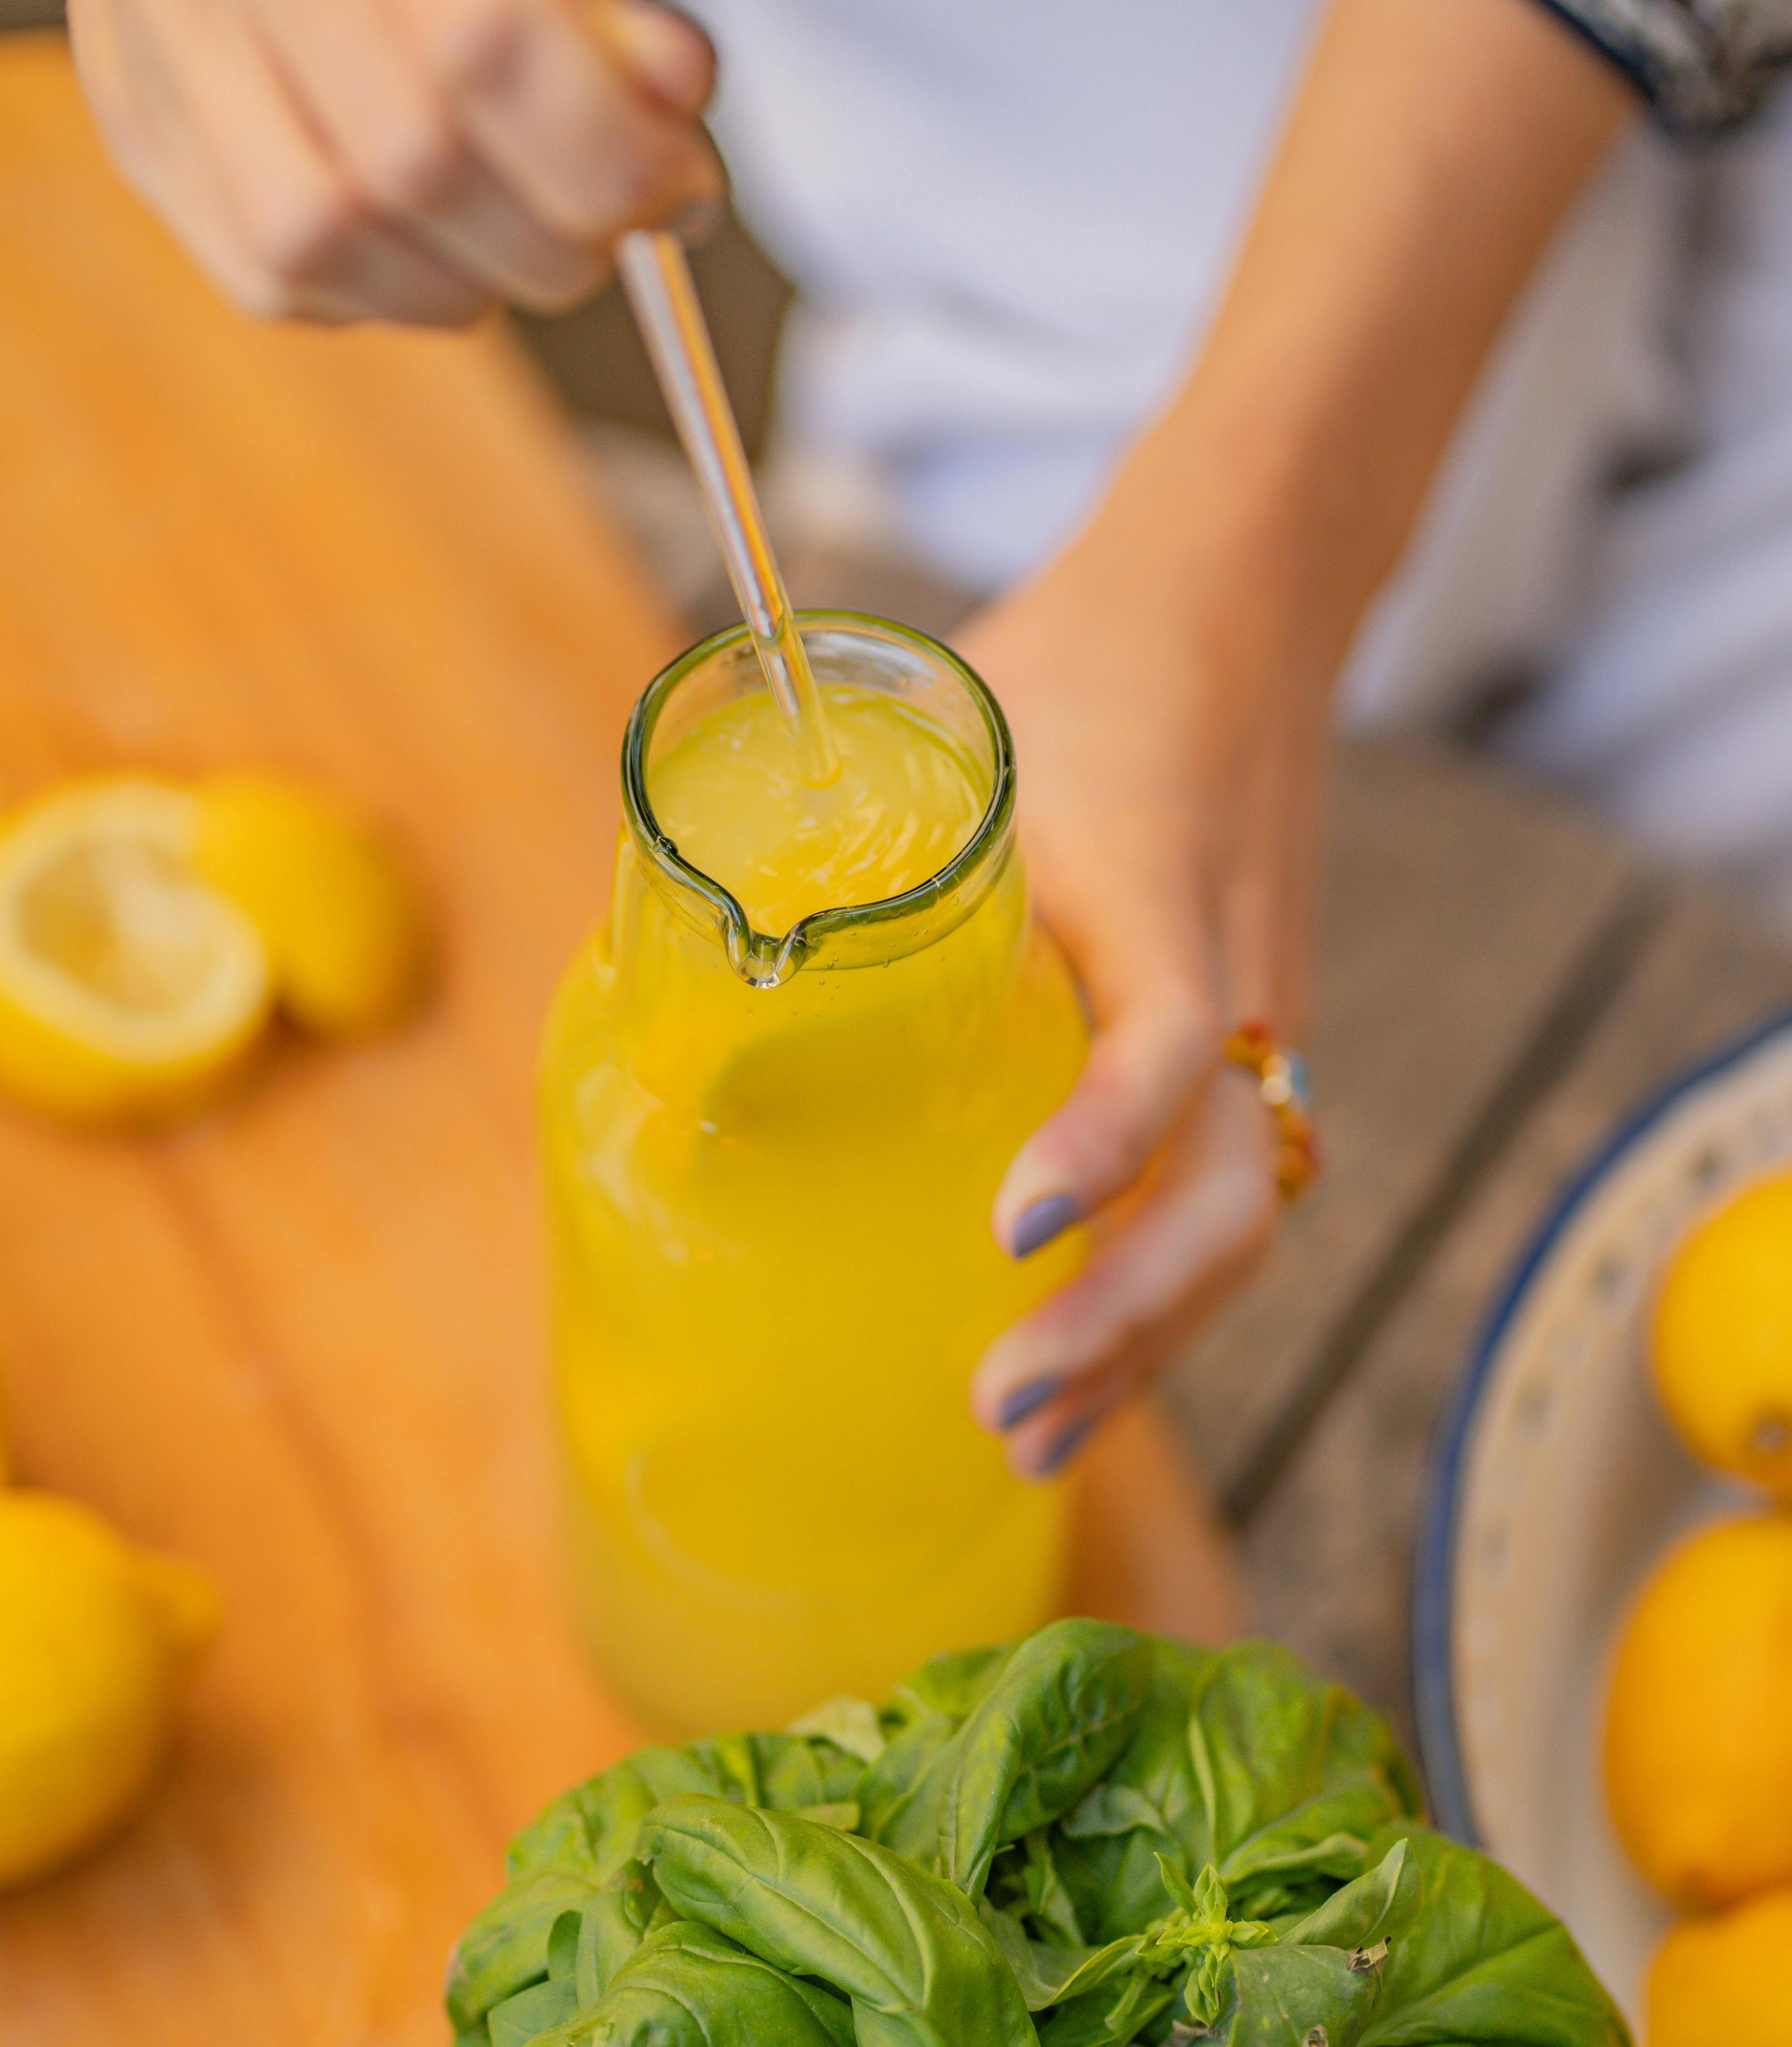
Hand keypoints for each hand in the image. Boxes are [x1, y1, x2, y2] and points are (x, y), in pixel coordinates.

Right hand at [35, 0, 721, 323]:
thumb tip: (671, 93)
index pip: (488, 33)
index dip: (606, 155)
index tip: (675, 188)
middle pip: (416, 156)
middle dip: (553, 239)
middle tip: (605, 227)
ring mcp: (158, 11)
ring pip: (331, 235)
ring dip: (465, 286)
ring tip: (515, 243)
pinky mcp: (131, 114)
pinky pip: (274, 274)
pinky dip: (379, 296)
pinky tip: (422, 245)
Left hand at [958, 0, 1637, 1481]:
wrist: (1237, 607)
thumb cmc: (1081, 670)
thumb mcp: (957, 731)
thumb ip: (834, 829)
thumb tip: (651, 946)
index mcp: (1163, 897)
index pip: (1167, 1048)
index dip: (1100, 1144)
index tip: (1010, 1225)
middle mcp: (1232, 987)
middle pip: (1223, 1200)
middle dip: (1120, 1323)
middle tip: (1001, 1404)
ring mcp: (1254, 1030)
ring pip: (1229, 1226)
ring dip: (1139, 1344)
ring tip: (1028, 1438)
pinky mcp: (1245, 1051)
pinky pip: (1214, 1195)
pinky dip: (1151, 1291)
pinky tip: (1078, 1360)